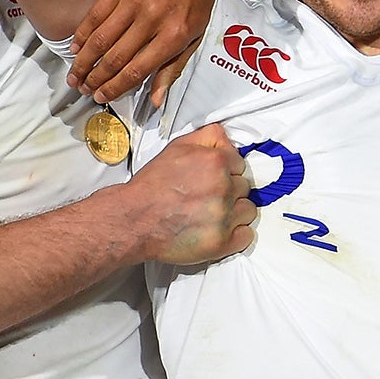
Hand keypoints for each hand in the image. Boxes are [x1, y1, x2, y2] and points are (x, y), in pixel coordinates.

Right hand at [71, 0, 228, 106]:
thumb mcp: (197, 32)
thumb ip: (174, 67)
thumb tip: (157, 101)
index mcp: (175, 34)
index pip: (137, 70)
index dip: (115, 87)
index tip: (101, 96)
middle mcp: (154, 18)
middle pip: (116, 57)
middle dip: (95, 78)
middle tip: (82, 88)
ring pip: (101, 38)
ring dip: (83, 60)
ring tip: (75, 74)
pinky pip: (96, 13)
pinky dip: (83, 33)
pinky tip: (76, 45)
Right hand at [126, 122, 255, 264]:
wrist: (132, 220)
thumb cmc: (151, 187)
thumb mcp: (178, 146)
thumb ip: (209, 136)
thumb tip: (228, 140)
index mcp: (216, 162)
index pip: (240, 165)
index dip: (226, 173)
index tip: (212, 180)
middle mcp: (223, 188)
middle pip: (244, 188)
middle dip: (229, 192)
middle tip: (206, 198)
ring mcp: (223, 216)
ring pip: (247, 211)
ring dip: (234, 213)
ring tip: (209, 215)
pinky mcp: (221, 242)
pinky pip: (246, 236)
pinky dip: (235, 235)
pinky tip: (216, 230)